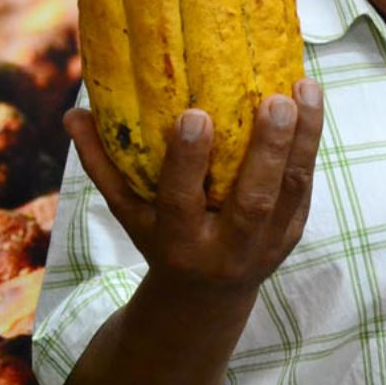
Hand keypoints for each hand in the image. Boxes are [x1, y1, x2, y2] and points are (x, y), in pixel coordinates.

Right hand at [65, 79, 323, 294]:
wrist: (206, 297)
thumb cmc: (160, 239)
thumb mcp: (128, 214)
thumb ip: (103, 166)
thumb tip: (73, 113)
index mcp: (180, 245)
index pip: (182, 201)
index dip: (188, 161)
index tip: (194, 115)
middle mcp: (228, 249)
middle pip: (254, 200)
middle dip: (267, 150)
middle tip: (275, 100)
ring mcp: (267, 244)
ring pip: (292, 190)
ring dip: (302, 138)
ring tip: (305, 87)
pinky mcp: (293, 233)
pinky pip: (307, 187)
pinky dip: (310, 145)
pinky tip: (312, 101)